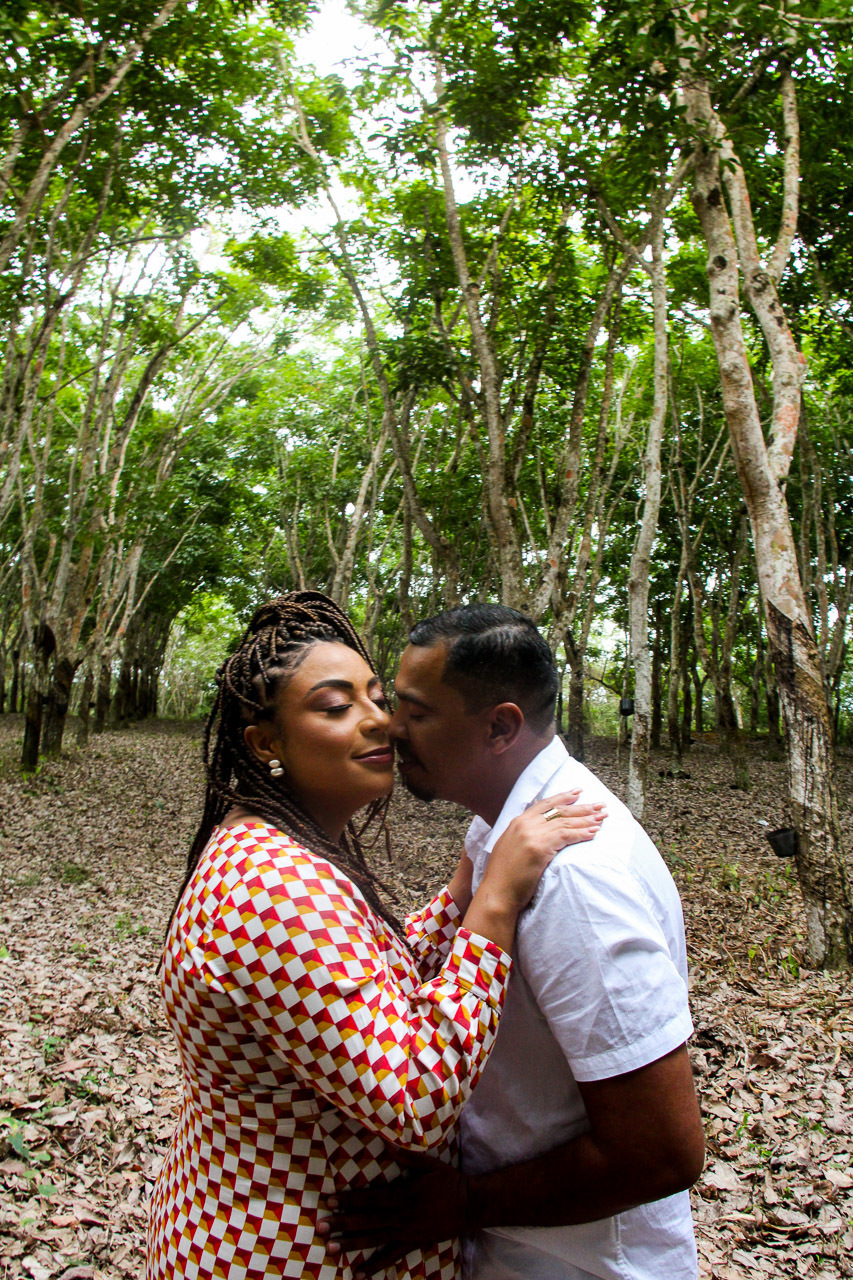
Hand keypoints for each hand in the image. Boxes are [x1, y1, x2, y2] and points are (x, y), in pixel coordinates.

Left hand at [318, 1147, 466, 1278]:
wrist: (470, 1206)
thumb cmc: (449, 1181)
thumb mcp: (429, 1164)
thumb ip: (406, 1156)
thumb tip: (386, 1144)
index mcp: (403, 1195)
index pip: (370, 1198)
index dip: (349, 1199)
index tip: (329, 1200)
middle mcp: (401, 1216)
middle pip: (366, 1220)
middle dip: (342, 1223)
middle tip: (321, 1227)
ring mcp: (406, 1233)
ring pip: (374, 1239)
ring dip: (351, 1244)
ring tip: (332, 1248)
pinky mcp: (412, 1244)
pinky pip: (391, 1257)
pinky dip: (374, 1266)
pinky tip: (359, 1273)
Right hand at [482, 790, 605, 911]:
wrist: (496, 893)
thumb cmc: (505, 877)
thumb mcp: (510, 847)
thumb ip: (523, 835)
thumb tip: (540, 833)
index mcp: (517, 822)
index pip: (545, 804)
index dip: (563, 798)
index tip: (578, 793)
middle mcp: (524, 824)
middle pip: (558, 811)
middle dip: (582, 807)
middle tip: (600, 806)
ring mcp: (531, 835)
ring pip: (564, 822)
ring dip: (586, 820)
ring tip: (602, 818)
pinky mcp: (539, 848)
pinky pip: (566, 836)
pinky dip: (581, 833)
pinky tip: (593, 833)